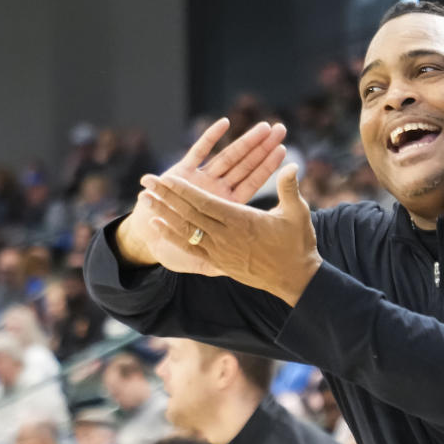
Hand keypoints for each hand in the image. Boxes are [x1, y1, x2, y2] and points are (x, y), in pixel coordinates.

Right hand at [116, 118, 286, 269]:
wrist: (150, 242)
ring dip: (245, 141)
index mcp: (230, 208)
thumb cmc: (180, 252)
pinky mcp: (182, 172)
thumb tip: (257, 262)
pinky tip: (226, 123)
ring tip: (264, 126)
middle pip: (245, 165)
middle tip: (281, 128)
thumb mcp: (211, 262)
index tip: (284, 148)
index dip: (267, 166)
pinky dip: (211, 137)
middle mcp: (218, 191)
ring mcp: (202, 180)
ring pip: (228, 156)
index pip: (253, 182)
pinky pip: (199, 151)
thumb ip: (236, 259)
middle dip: (262, 147)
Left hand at [142, 164, 322, 305]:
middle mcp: (226, 236)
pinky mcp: (219, 262)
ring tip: (145, 201)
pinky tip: (158, 227)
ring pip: (185, 230)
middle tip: (147, 181)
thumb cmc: (298, 243)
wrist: (295, 278)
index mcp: (242, 221)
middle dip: (166, 197)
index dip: (184, 191)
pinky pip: (190, 249)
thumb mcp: (297, 213)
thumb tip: (290, 165)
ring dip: (163, 214)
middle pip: (189, 214)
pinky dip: (173, 237)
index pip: (205, 203)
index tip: (167, 178)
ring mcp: (220, 251)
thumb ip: (289, 189)